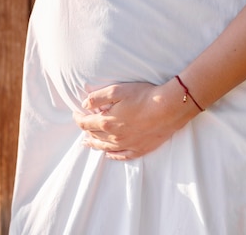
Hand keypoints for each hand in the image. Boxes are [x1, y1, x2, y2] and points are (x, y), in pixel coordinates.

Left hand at [73, 80, 197, 159]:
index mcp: (107, 122)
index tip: (76, 113)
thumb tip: (84, 105)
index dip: (78, 118)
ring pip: (105, 148)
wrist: (168, 108)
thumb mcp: (116, 91)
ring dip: (95, 144)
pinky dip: (113, 155)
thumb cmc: (143, 96)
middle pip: (94, 136)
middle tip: (82, 126)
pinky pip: (122, 155)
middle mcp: (114, 137)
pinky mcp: (140, 149)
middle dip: (86, 130)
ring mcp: (127, 145)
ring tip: (88, 143)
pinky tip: (109, 154)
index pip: (85, 123)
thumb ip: (97, 98)